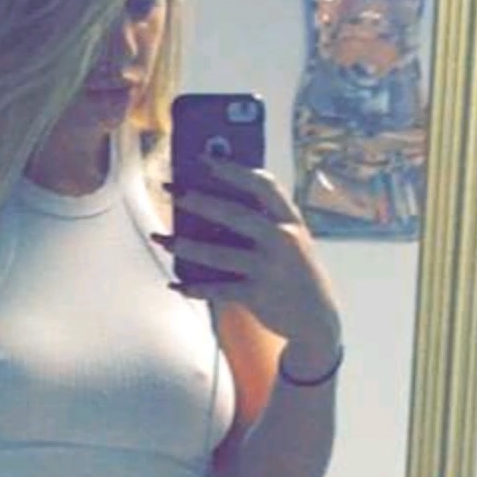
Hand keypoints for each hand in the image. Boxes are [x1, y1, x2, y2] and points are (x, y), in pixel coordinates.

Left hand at [153, 159, 340, 356]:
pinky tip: (175, 284)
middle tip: (171, 190)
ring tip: (160, 238)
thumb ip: (263, 220)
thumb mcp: (290, 240)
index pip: (262, 185)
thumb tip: (209, 202)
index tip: (202, 158)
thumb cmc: (293, 270)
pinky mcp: (258, 296)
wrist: (317, 318)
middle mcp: (283, 241)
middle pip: (234, 215)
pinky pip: (218, 289)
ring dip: (184, 246)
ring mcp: (270, 269)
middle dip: (198, 200)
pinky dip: (194, 288)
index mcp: (291, 220)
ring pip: (218, 254)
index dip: (231, 169)